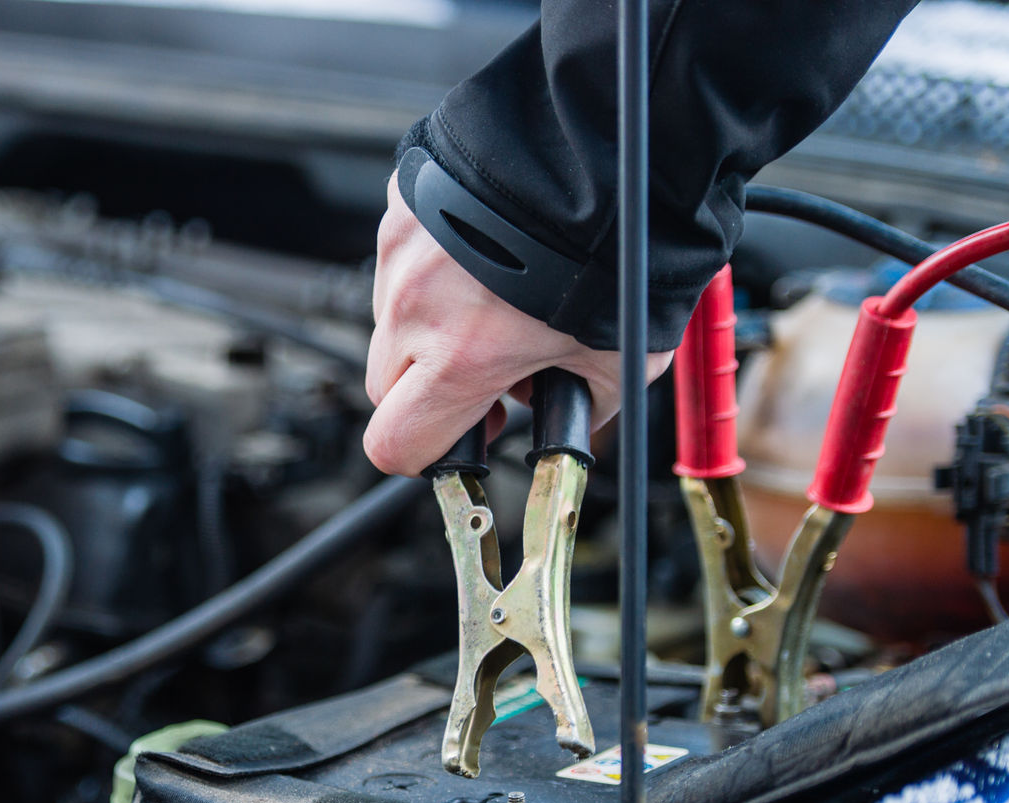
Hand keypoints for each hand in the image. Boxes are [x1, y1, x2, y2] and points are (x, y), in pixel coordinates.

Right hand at [364, 174, 671, 475]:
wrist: (607, 143)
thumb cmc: (618, 245)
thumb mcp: (623, 358)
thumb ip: (584, 404)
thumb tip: (572, 417)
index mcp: (459, 359)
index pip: (394, 443)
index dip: (423, 453)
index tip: (457, 439)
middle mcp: (416, 307)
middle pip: (385, 385)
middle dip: (427, 389)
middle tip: (487, 370)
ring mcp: (402, 251)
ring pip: (394, 318)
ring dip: (431, 323)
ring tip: (498, 295)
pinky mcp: (404, 204)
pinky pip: (404, 256)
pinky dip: (438, 265)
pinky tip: (489, 249)